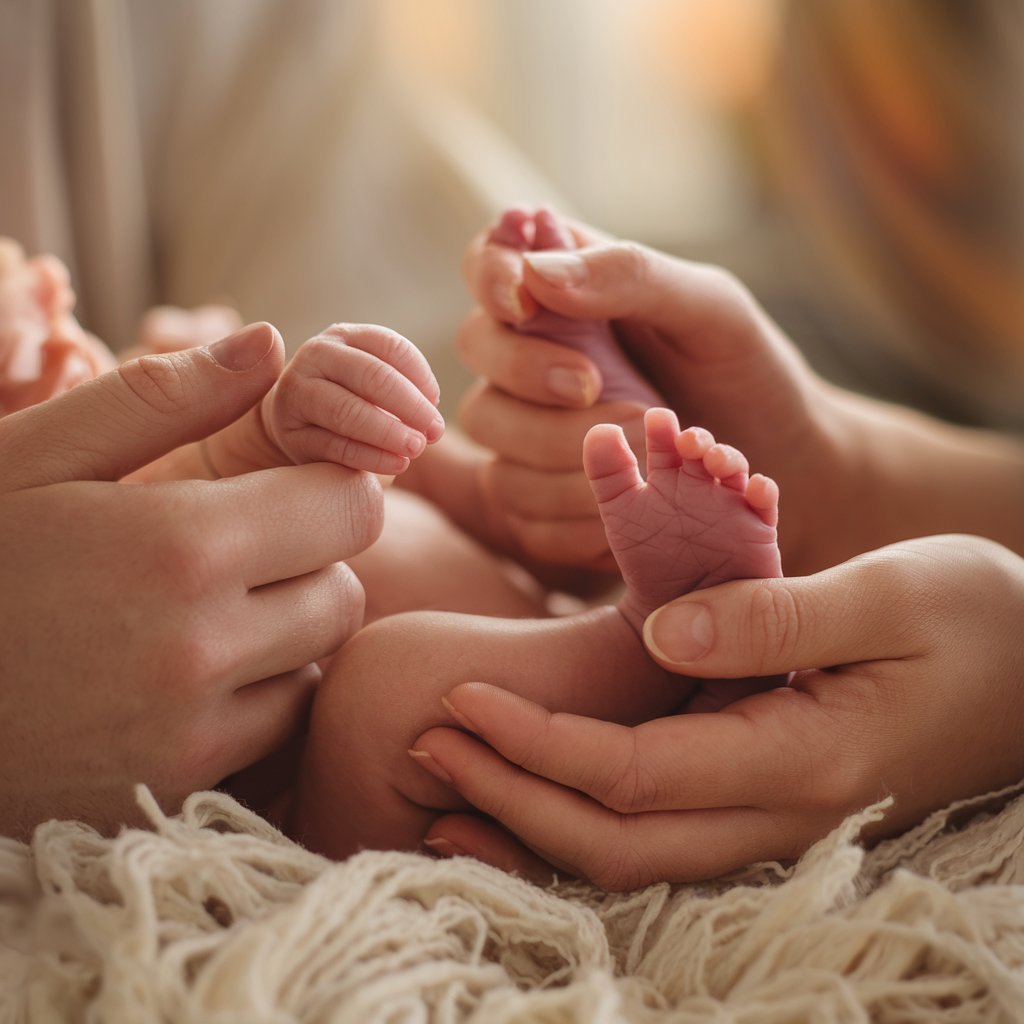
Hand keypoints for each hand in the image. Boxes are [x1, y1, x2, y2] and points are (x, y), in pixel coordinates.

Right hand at [0, 324, 382, 837]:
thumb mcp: (36, 456)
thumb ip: (160, 397)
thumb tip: (269, 344)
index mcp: (180, 545)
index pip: (350, 507)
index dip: (327, 488)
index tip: (285, 489)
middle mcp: (205, 646)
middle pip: (345, 588)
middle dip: (307, 561)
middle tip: (228, 550)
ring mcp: (196, 730)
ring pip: (319, 660)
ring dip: (287, 629)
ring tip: (198, 611)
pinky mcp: (181, 785)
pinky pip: (278, 725)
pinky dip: (256, 694)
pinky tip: (183, 673)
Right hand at [262, 324, 444, 475]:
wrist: (299, 424)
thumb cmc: (352, 399)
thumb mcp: (374, 382)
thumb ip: (402, 386)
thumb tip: (431, 410)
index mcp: (344, 336)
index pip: (389, 346)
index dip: (420, 375)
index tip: (436, 403)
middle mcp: (316, 356)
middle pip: (370, 375)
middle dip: (409, 405)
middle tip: (435, 430)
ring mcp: (297, 393)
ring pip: (347, 411)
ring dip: (389, 432)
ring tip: (417, 447)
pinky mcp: (291, 433)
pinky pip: (335, 446)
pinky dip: (371, 457)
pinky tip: (397, 464)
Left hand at [411, 536, 1023, 887]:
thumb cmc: (979, 618)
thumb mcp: (888, 595)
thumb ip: (772, 617)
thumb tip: (657, 635)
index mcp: (803, 758)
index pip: (633, 776)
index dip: (536, 745)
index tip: (460, 697)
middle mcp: (781, 808)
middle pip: (615, 839)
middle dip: (512, 796)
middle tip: (429, 738)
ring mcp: (777, 814)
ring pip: (632, 852)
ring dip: (536, 815)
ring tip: (453, 771)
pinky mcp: (773, 793)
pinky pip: (662, 827)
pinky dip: (586, 809)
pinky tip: (535, 778)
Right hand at [458, 218, 844, 574]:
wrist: (786, 471)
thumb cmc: (746, 374)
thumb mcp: (709, 309)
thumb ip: (630, 276)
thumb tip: (536, 271)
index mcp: (567, 295)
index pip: (488, 263)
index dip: (488, 277)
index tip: (522, 302)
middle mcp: (533, 361)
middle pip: (476, 351)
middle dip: (528, 372)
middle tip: (596, 387)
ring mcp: (529, 439)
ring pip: (491, 441)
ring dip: (557, 454)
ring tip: (645, 457)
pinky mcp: (541, 508)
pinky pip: (521, 517)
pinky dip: (573, 517)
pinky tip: (631, 508)